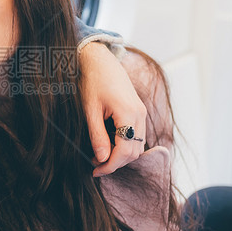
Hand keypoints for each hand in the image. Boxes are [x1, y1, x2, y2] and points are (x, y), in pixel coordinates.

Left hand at [79, 42, 147, 175]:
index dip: (110, 165)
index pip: (125, 151)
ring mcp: (141, 112)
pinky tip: (108, 143)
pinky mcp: (139, 111)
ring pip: (138, 146)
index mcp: (129, 113)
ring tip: (99, 155)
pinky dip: (125, 145)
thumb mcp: (90, 109)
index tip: (95, 170)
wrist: (100, 60)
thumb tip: (101, 158)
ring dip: (121, 155)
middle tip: (94, 164)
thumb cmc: (92, 81)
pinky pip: (137, 136)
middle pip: (134, 152)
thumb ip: (97, 135)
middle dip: (115, 162)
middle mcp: (140, 114)